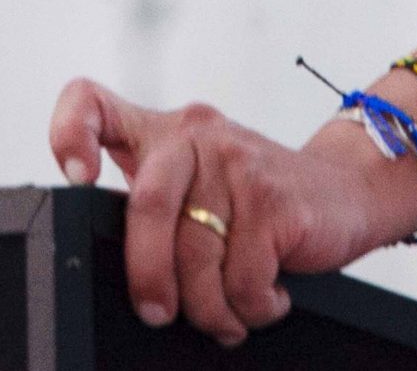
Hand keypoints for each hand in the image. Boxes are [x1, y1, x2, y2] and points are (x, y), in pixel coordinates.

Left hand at [49, 78, 387, 347]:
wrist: (347, 190)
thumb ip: (158, 211)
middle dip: (148, 276)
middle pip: (146, 207)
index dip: (70, 132)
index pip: (93, 102)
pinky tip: (266, 297)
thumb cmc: (258, 201)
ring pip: (197, 257)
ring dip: (210, 308)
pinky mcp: (274, 199)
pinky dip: (252, 308)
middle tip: (157, 312)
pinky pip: (243, 278)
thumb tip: (127, 279)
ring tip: (229, 315)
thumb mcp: (199, 187)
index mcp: (163, 130)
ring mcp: (237, 163)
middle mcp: (195, 135)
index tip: (78, 178)